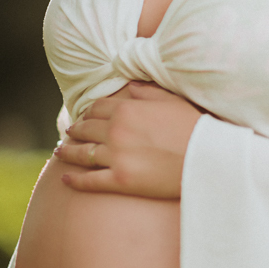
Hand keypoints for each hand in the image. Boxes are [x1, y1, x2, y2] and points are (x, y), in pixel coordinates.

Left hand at [56, 83, 204, 198]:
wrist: (208, 158)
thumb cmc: (195, 127)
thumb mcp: (172, 100)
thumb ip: (148, 91)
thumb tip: (130, 85)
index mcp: (127, 108)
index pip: (98, 107)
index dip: (89, 111)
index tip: (85, 115)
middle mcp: (116, 131)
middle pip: (86, 128)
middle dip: (76, 129)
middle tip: (70, 131)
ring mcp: (116, 157)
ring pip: (82, 154)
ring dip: (68, 152)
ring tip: (60, 151)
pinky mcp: (121, 181)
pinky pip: (90, 181)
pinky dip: (74, 181)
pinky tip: (65, 180)